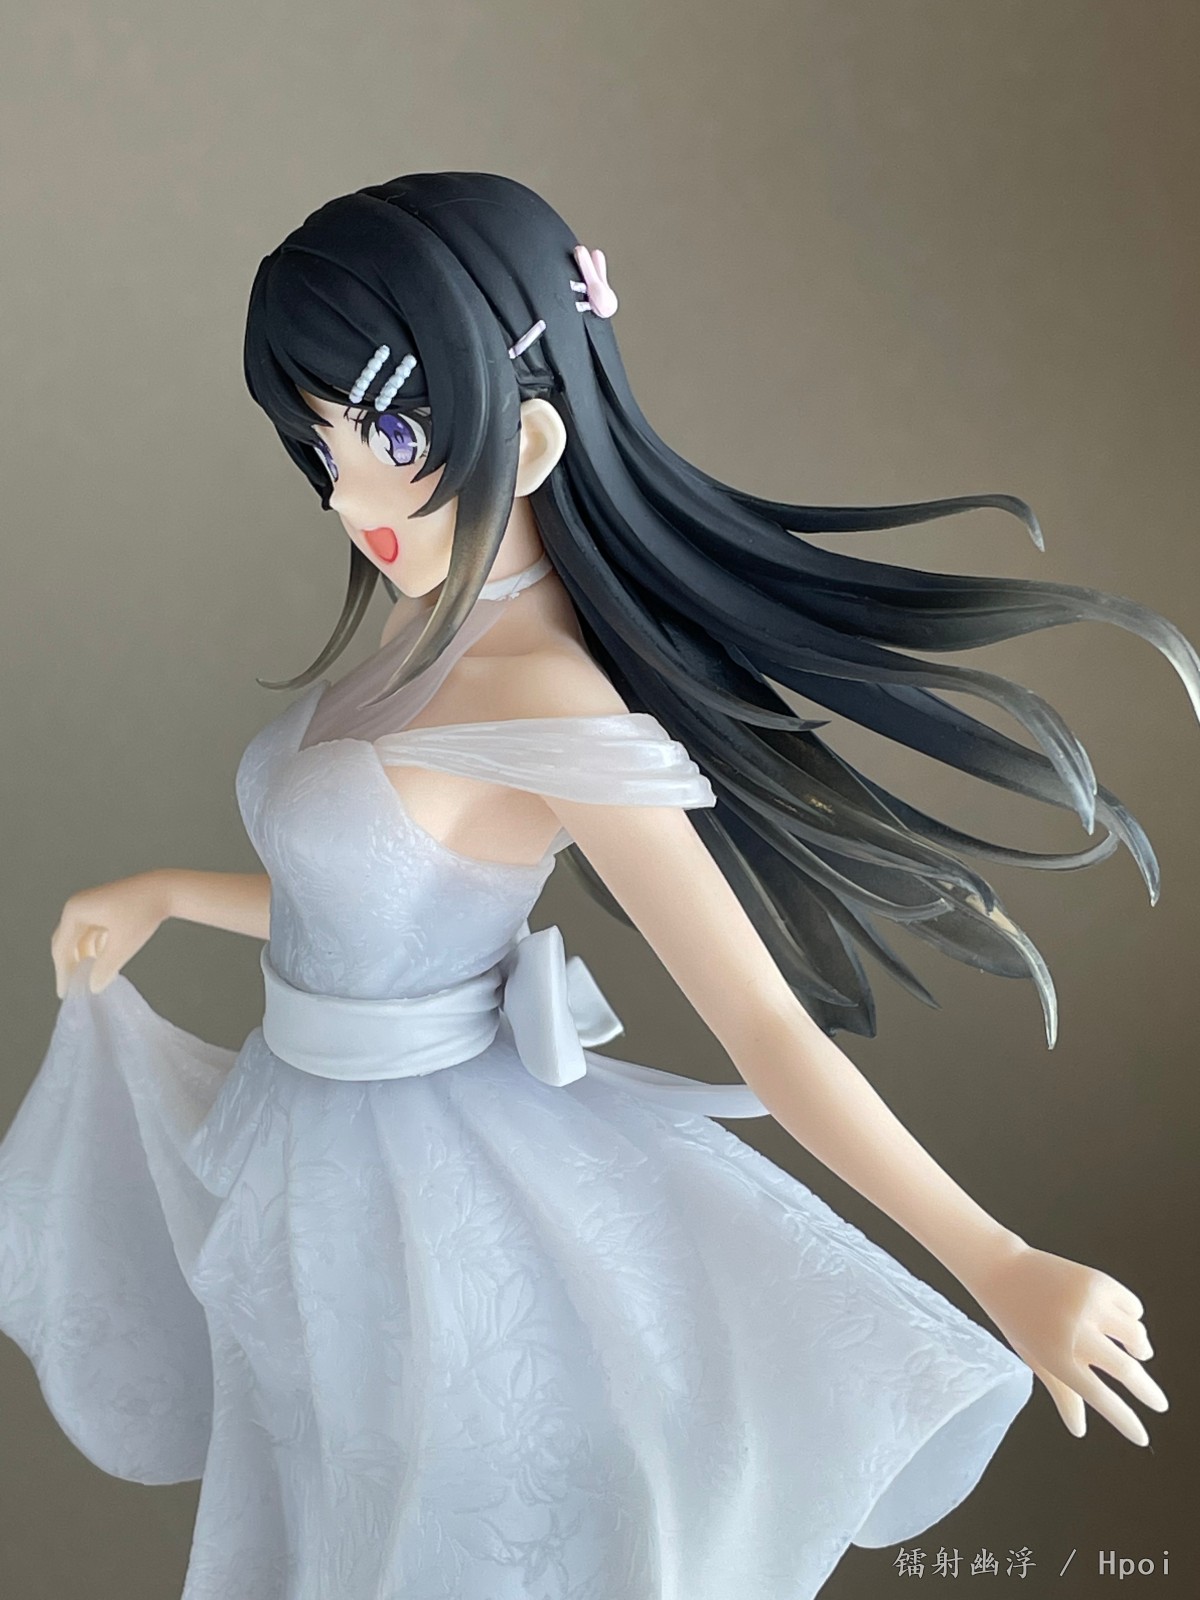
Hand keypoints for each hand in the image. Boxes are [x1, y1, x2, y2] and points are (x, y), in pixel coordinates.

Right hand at [50, 871, 171, 997]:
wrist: (166, 889)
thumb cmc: (143, 914)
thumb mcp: (123, 945)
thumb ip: (105, 969)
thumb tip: (93, 987)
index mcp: (75, 912)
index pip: (62, 948)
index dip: (63, 973)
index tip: (65, 993)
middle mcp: (78, 906)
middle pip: (66, 942)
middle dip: (70, 966)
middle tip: (73, 989)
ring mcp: (90, 906)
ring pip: (79, 939)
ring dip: (83, 958)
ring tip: (89, 980)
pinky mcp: (104, 908)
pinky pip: (92, 933)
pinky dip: (94, 950)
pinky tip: (102, 964)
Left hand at [966, 1239, 1166, 1444]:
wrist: (1001, 1269)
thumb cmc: (1015, 1318)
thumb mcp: (1034, 1357)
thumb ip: (1061, 1392)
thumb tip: (1080, 1429)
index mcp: (1057, 1358)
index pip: (1100, 1398)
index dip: (1124, 1421)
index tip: (1141, 1438)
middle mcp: (1076, 1333)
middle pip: (1127, 1371)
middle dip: (1148, 1392)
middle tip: (1159, 1404)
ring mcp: (1089, 1305)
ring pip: (1136, 1336)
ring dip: (1140, 1349)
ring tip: (1135, 1352)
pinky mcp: (1097, 1281)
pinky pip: (1133, 1307)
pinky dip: (1133, 1318)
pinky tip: (1123, 1320)